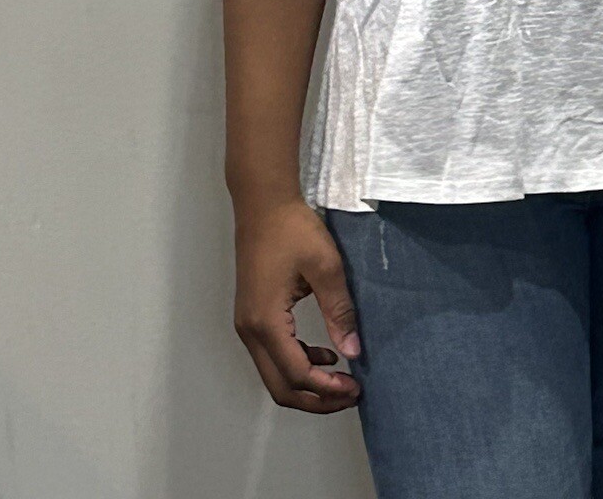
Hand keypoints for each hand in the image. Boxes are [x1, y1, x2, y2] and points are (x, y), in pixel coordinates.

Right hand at [232, 194, 363, 411]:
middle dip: (316, 399)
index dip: (326, 389)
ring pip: (274, 374)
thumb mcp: (325, 267)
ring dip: (307, 383)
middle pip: (280, 386)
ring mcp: (247, 324)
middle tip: (350, 394)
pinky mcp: (252, 316)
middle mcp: (250, 330)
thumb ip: (339, 311)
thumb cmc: (293, 229)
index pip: (296, 374)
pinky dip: (298, 363)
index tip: (355, 387)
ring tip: (342, 378)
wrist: (264, 204)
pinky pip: (272, 355)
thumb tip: (354, 351)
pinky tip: (325, 352)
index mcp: (266, 321)